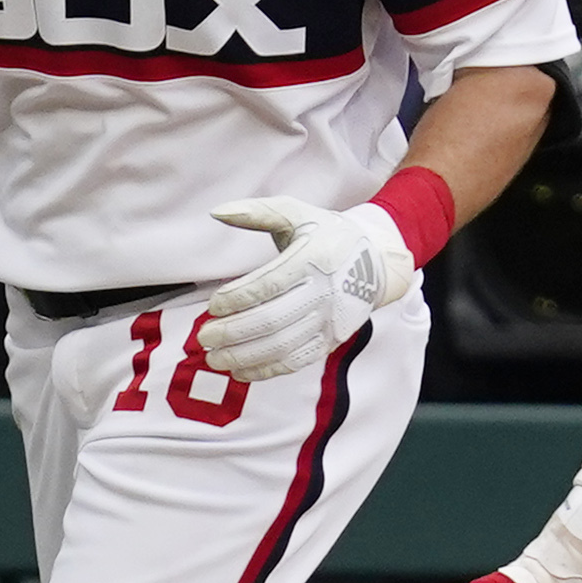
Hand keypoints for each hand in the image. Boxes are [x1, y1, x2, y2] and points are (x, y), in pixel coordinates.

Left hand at [200, 196, 414, 382]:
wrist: (377, 261)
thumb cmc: (328, 235)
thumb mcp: (298, 213)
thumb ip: (257, 212)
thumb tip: (217, 212)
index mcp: (313, 259)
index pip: (269, 284)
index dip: (237, 298)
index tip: (213, 305)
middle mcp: (324, 293)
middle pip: (272, 320)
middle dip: (232, 332)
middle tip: (204, 336)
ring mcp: (329, 320)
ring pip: (282, 346)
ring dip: (244, 356)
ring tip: (214, 357)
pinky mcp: (331, 340)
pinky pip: (296, 362)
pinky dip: (266, 370)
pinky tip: (239, 370)